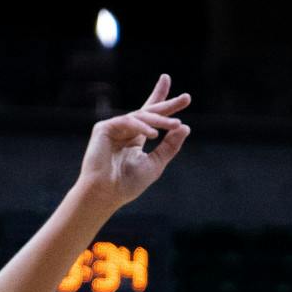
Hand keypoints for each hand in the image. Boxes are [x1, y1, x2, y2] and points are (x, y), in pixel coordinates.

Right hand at [75, 75, 191, 211]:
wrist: (106, 194)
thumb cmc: (127, 184)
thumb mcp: (155, 164)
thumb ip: (169, 146)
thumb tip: (185, 127)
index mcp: (136, 138)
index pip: (153, 117)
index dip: (166, 105)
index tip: (186, 98)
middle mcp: (126, 130)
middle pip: (149, 111)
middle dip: (168, 104)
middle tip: (187, 98)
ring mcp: (114, 127)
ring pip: (141, 116)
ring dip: (160, 120)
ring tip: (176, 125)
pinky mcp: (104, 128)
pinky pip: (127, 121)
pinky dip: (142, 126)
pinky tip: (154, 134)